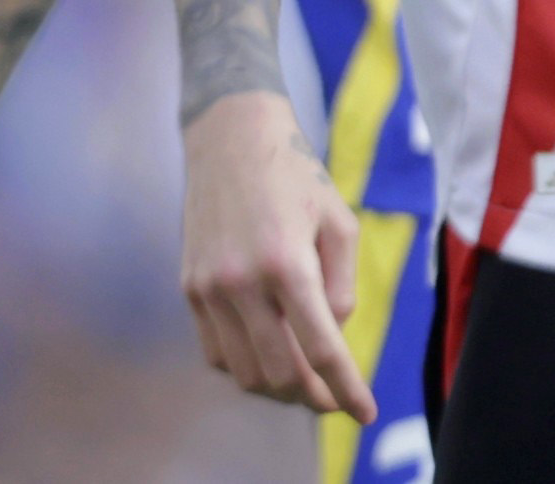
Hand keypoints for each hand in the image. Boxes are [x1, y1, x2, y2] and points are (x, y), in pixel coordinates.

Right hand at [181, 94, 370, 416]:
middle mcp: (241, 283)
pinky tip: (269, 356)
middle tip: (335, 400)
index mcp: (287, 263)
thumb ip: (341, 283)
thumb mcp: (339, 222)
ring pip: (243, 370)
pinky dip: (244, 366)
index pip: (320, 346)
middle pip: (278, 370)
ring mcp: (208, 290)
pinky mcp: (189, 291)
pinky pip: (216, 352)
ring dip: (277, 386)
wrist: (230, 142)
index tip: (365, 413)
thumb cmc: (297, 177)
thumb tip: (332, 335)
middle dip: (312, 396)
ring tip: (307, 383)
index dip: (345, 387)